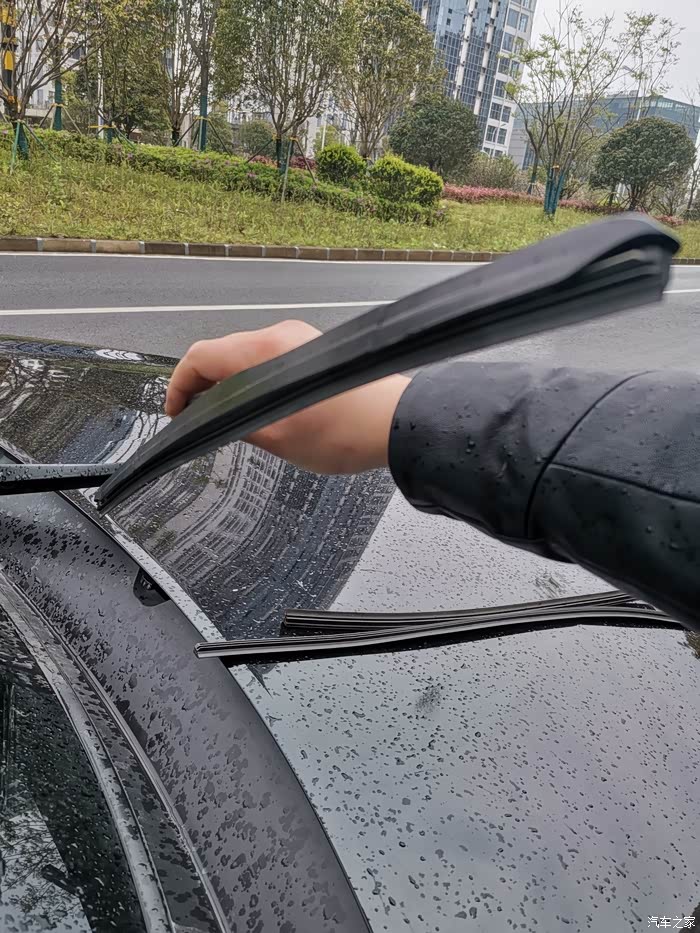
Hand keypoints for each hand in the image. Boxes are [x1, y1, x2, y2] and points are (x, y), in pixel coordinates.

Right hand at [165, 320, 409, 473]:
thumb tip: (212, 420)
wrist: (399, 421)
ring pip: (245, 353)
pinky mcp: (314, 347)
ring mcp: (298, 337)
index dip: (178, 384)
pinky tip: (258, 404)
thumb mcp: (278, 440)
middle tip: (196, 416)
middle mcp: (277, 335)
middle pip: (221, 351)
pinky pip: (269, 356)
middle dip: (202, 383)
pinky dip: (253, 376)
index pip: (200, 356)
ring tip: (227, 416)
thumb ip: (236, 425)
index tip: (176, 410)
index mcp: (262, 353)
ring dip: (229, 380)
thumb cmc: (343, 432)